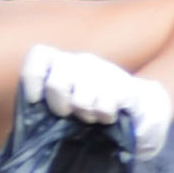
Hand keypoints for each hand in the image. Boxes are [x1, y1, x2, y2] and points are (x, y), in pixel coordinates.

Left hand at [15, 43, 173, 159]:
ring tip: (92, 116)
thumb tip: (32, 106)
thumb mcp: (65, 107)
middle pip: (57, 83)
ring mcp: (104, 72)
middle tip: (70, 114)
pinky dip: (105, 114)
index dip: (33, 78)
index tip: (36, 100)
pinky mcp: (126, 87)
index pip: (40, 56)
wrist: (141, 113)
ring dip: (86, 113)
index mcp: (62, 65)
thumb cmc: (93, 112)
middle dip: (61, 106)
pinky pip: (108, 102)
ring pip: (82, 98)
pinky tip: (109, 117)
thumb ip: (44, 106)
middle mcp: (81, 63)